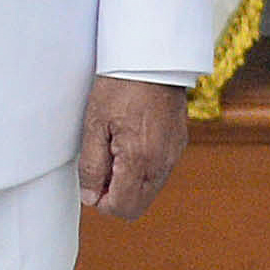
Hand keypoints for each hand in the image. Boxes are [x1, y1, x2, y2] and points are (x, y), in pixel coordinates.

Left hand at [79, 77, 190, 219]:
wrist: (152, 61)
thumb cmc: (120, 87)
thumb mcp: (94, 125)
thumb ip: (92, 166)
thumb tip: (91, 197)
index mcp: (140, 160)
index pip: (123, 208)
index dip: (101, 202)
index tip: (92, 180)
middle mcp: (162, 163)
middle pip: (138, 205)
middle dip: (115, 196)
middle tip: (101, 167)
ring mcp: (173, 155)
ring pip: (149, 191)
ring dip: (128, 182)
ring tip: (115, 149)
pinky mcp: (178, 146)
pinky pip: (158, 173)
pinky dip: (142, 169)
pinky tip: (131, 142)